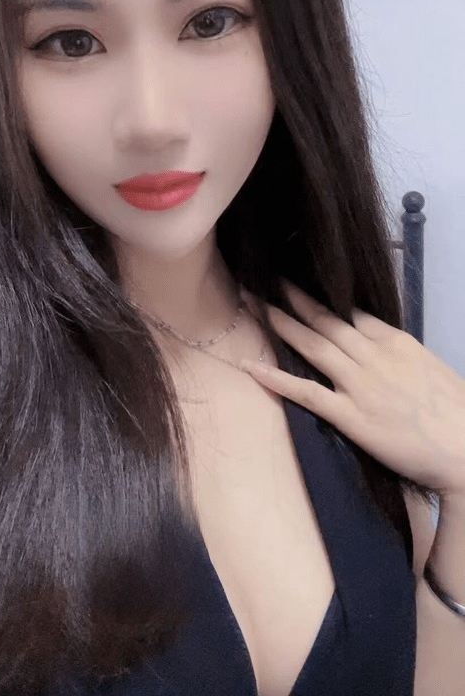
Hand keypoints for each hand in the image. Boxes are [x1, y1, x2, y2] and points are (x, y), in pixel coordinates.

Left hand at [239, 279, 464, 499]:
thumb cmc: (455, 412)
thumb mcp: (429, 367)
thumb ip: (400, 354)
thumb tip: (380, 349)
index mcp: (395, 341)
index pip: (351, 311)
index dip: (322, 296)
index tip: (300, 285)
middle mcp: (373, 355)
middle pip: (325, 319)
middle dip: (293, 298)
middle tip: (266, 279)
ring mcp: (360, 384)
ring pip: (312, 345)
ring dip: (279, 322)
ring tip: (254, 304)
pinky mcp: (352, 416)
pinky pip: (307, 392)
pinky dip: (276, 378)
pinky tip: (251, 366)